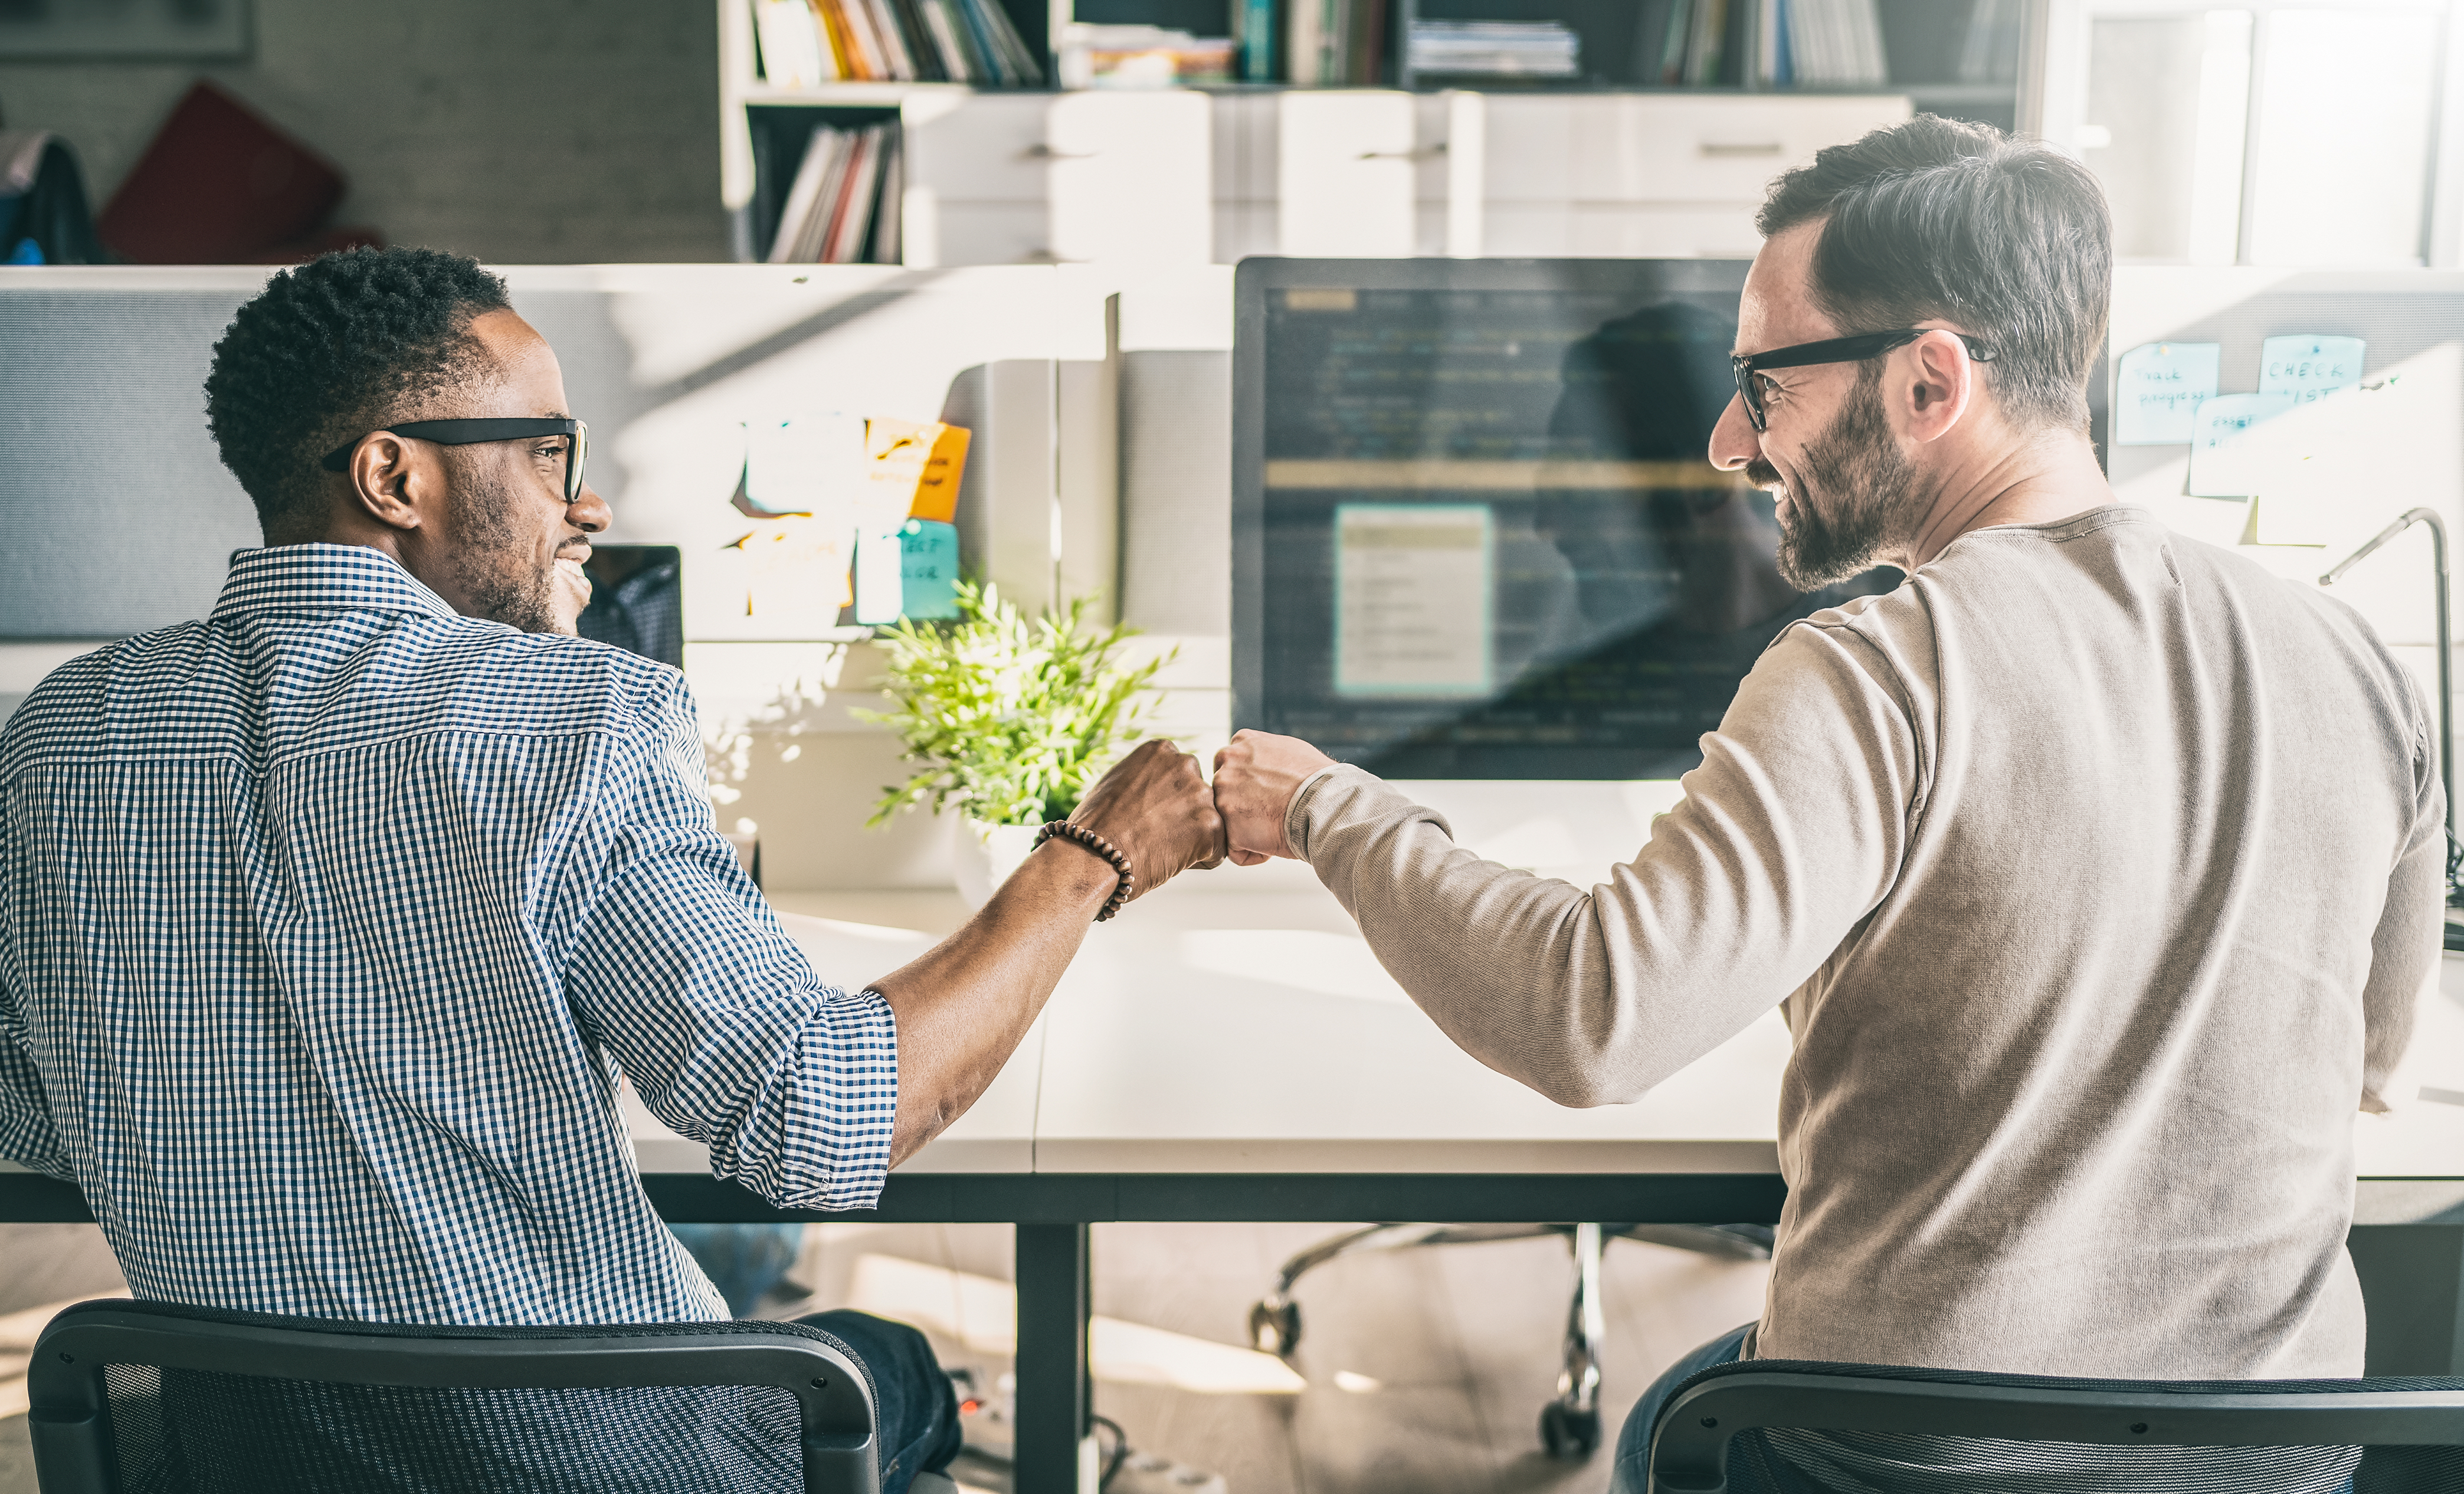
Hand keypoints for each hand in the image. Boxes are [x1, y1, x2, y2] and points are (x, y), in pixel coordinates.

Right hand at [1066, 739, 1226, 903]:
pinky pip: (1218, 850)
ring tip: (1161, 849)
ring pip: (1210, 822)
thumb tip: (1157, 787)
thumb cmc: (1095, 826)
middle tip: (1156, 836)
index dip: (1166, 802)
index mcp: (1161, 751)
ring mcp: (1200, 795)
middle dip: (1184, 817)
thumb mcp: (1118, 781)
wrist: (1090, 856)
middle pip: (1198, 797)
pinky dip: (1201, 861)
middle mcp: (1185, 764)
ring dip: (1193, 839)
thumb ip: (1146, 778)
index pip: (1180, 777)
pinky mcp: (1211, 827)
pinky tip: (1171, 861)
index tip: (1147, 816)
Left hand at [1211, 729, 1335, 865]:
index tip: (1269, 795)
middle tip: (1274, 813)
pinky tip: (1273, 843)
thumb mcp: (1290, 750)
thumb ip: (1265, 755)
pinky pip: (1233, 848)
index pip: (1231, 767)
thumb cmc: (1318, 781)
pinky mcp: (1228, 825)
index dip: (1249, 787)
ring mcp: (1223, 794)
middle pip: (1225, 794)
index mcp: (1241, 743)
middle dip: (1245, 808)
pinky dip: (1252, 852)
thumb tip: (1265, 763)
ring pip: (1228, 822)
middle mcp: (1227, 763)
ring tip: (1277, 828)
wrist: (1326, 803)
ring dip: (1248, 830)